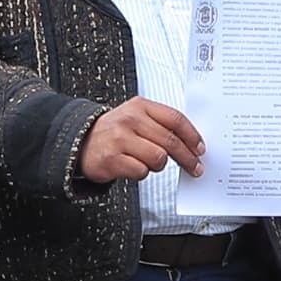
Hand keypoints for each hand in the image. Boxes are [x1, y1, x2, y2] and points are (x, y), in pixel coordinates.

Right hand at [77, 96, 205, 186]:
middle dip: (187, 158)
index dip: (192, 136)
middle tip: (195, 168)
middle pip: (170, 141)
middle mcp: (130, 120)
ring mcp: (120, 139)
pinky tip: (134, 167)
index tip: (200, 149)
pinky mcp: (112, 159)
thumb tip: (191, 143)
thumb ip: (160, 124)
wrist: (80, 142)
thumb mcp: (135, 117)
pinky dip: (142, 173)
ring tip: (149, 163)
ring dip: (159, 166)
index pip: (175, 119)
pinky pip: (141, 171)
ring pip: (158, 158)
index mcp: (140, 106)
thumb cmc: (114, 132)